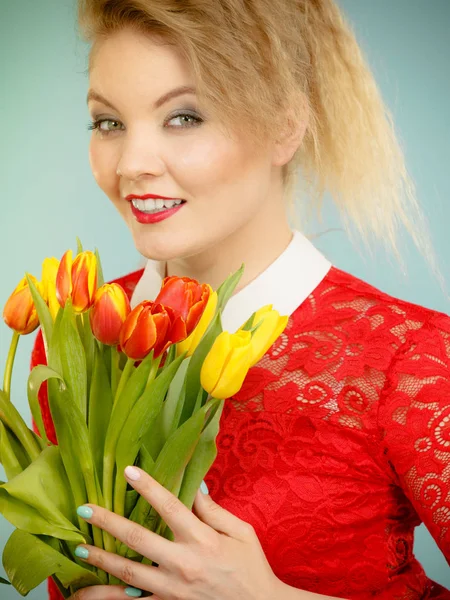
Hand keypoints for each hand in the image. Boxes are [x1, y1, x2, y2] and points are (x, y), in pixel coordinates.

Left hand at [68, 465, 282, 599]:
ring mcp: (172, 590)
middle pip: (138, 538)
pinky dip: (109, 598)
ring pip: (127, 574)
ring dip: (100, 559)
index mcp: (202, 540)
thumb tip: (193, 486)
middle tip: (85, 508)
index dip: (147, 487)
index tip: (127, 471)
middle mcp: (183, 564)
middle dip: (109, 522)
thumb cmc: (251, 567)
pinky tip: (88, 593)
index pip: (169, 507)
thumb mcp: (241, 532)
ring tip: (78, 548)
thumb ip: (214, 510)